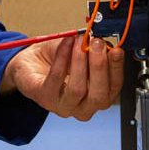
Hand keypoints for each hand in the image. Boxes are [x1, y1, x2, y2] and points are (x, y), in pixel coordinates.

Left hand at [4, 35, 123, 120]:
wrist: (32, 62)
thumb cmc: (59, 59)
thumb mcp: (82, 52)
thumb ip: (94, 50)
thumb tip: (105, 43)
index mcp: (97, 96)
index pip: (113, 88)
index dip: (117, 69)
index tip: (116, 50)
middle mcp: (83, 107)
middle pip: (98, 95)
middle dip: (100, 67)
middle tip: (97, 44)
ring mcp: (63, 106)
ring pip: (78, 89)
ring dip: (80, 62)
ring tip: (79, 42)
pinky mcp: (45, 98)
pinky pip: (56, 78)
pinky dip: (63, 57)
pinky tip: (66, 44)